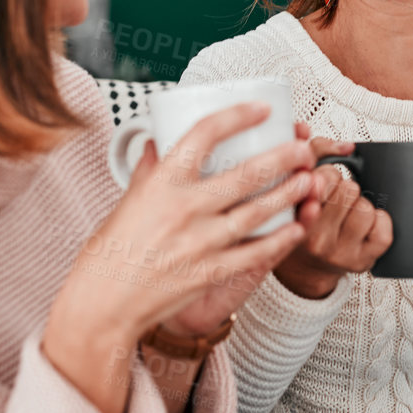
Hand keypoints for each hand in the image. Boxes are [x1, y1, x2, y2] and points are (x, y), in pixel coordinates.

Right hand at [50, 102, 315, 342]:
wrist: (104, 303)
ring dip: (289, 193)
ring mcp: (201, 242)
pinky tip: (296, 226)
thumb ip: (150, 170)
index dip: (238, 116)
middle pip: (247, 173)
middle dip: (283, 157)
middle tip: (301, 148)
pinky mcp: (211, 271)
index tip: (260, 109)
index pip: (204, 134)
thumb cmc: (111, 251)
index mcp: (161, 182)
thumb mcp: (128, 199)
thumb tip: (160, 142)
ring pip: (259, 210)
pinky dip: (281, 238)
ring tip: (308, 181)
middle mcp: (184, 208)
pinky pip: (256, 252)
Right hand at [271, 135, 392, 299]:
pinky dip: (379, 222)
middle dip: (345, 189)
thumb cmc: (306, 215)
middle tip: (334, 201)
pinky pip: (383, 231)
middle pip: (349, 189)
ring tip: (347, 214)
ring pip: (366, 209)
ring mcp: (338, 253)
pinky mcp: (361, 262)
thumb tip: (347, 147)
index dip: (328, 175)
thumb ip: (318, 151)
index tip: (321, 183)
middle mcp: (315, 239)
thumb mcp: (301, 179)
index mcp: (297, 215)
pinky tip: (364, 226)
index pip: (325, 177)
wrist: (306, 264)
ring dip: (361, 206)